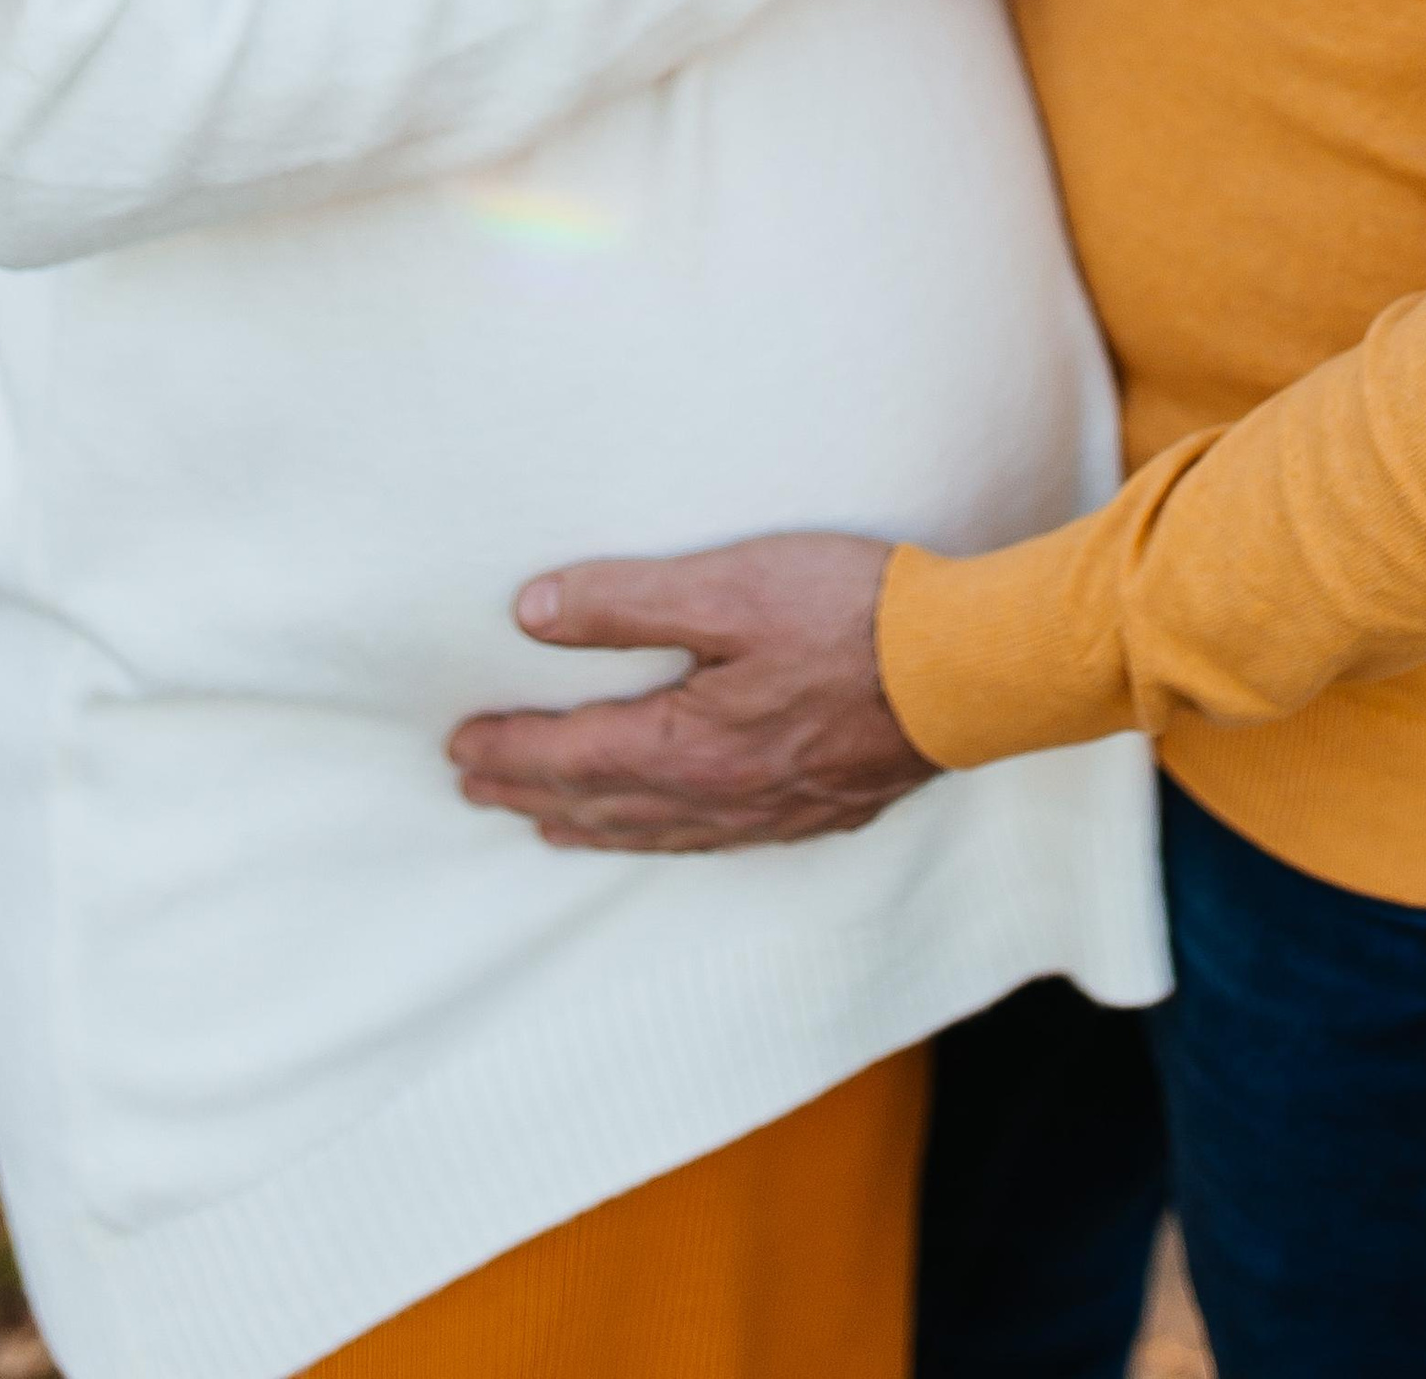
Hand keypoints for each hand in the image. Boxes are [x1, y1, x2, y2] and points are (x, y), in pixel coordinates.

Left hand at [446, 534, 937, 851]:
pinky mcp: (813, 810)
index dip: (510, 751)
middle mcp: (718, 796)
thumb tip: (531, 612)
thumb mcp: (729, 585)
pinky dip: (662, 838)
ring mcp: (769, 812)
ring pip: (654, 832)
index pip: (572, 755)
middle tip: (477, 790)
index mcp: (688, 744)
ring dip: (589, 827)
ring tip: (547, 828)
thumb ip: (625, 601)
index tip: (457, 747)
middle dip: (531, 795)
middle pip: (601, 806)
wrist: (968, 670)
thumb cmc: (854, 615)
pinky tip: (667, 831)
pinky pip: (710, 840)